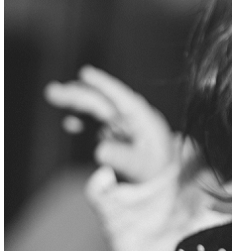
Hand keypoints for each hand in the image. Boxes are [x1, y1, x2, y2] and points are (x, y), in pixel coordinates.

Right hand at [44, 65, 177, 182]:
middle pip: (103, 102)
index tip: (85, 72)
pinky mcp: (115, 134)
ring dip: (76, 103)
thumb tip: (100, 151)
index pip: (122, 97)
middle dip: (78, 95)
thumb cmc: (154, 168)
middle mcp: (132, 118)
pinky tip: (69, 122)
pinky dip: (82, 121)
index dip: (104, 84)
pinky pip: (96, 123)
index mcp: (143, 119)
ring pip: (97, 109)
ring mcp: (122, 125)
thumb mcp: (140, 166)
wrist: (160, 177)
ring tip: (54, 95)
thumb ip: (121, 158)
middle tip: (52, 91)